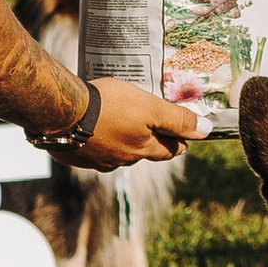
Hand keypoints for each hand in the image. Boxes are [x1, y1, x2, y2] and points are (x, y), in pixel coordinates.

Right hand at [64, 77, 198, 168]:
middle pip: (144, 151)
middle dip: (151, 139)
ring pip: (118, 151)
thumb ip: (177, 119)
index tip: (184, 134)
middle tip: (151, 122)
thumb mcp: (150, 107)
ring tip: (119, 120)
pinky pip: (93, 149)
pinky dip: (98, 139)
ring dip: (122, 139)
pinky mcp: (76, 156)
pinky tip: (93, 127)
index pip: (169, 150)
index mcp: (142, 150)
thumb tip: (206, 131)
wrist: (61, 112)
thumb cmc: (108, 105)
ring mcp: (97, 161)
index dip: (179, 140)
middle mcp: (121, 160)